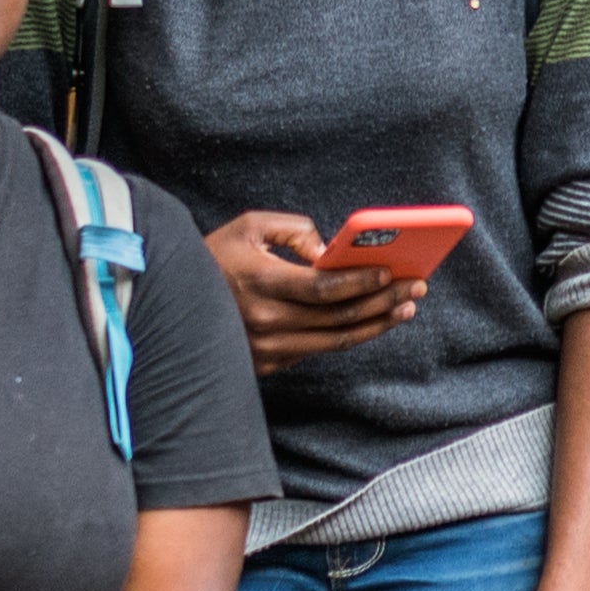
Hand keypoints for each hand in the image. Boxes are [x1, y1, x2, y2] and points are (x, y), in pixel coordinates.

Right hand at [218, 209, 432, 369]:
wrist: (173, 301)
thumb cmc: (216, 255)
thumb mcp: (249, 227)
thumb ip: (295, 231)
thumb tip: (332, 253)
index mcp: (259, 282)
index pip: (322, 288)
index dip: (360, 282)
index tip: (390, 272)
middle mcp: (264, 321)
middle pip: (338, 317)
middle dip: (383, 301)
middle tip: (416, 286)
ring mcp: (266, 348)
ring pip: (335, 340)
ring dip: (376, 324)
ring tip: (405, 307)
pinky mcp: (267, 364)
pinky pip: (317, 350)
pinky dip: (350, 336)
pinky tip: (374, 321)